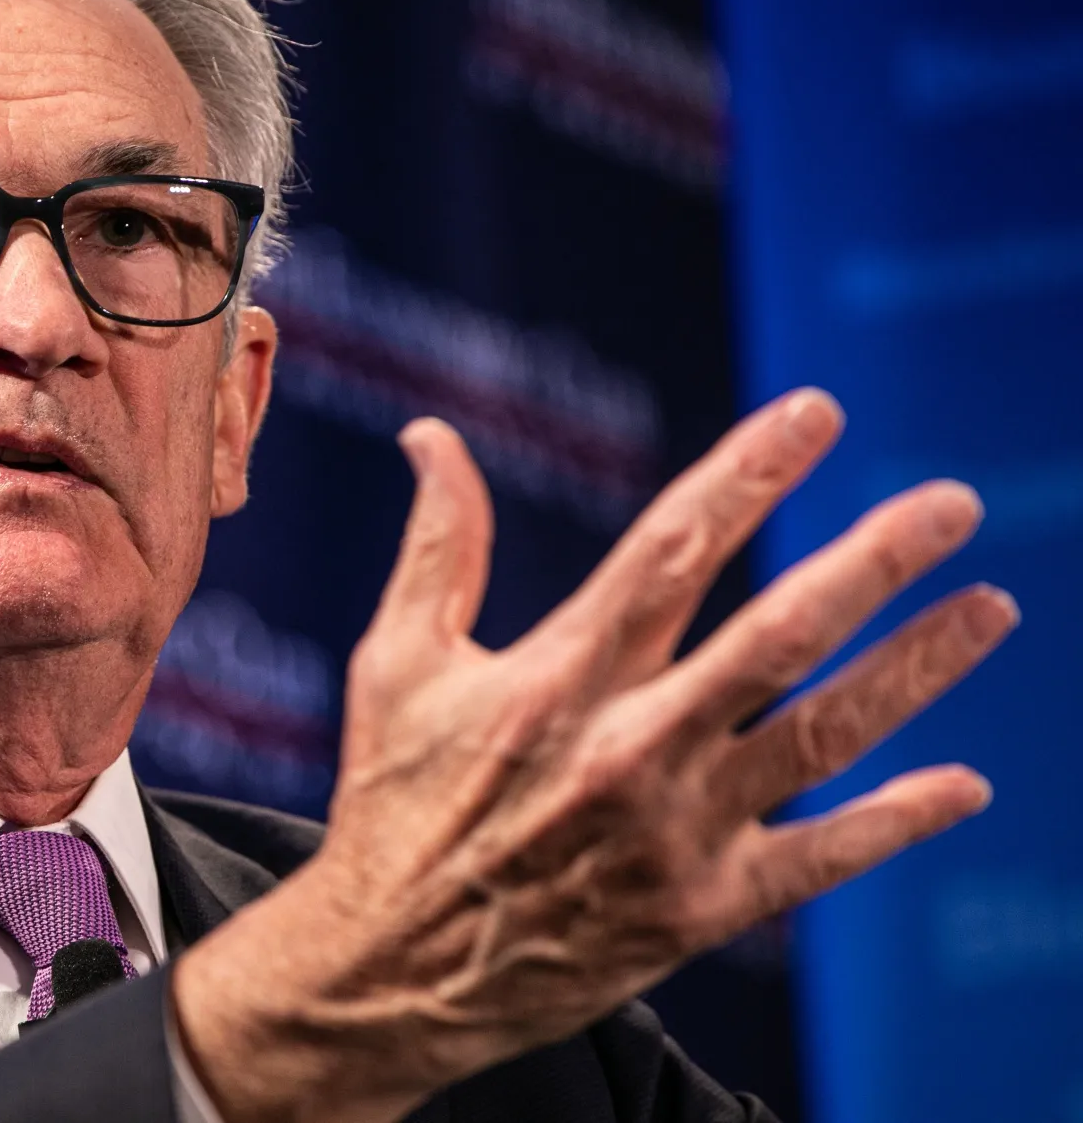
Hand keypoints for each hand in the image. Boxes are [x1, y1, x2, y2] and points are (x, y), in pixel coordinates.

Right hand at [173, 389, 1013, 1122]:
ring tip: (991, 608)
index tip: (816, 412)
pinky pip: (821, 858)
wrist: (391, 971)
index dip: (750, 472)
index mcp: (558, 676)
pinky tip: (964, 784)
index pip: (672, 549)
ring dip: (916, 667)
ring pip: (823, 736)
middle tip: (952, 504)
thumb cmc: (393, 803)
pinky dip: (896, 818)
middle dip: (873, 560)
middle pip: (778, 634)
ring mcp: (676, 831)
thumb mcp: (396, 665)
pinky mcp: (702, 910)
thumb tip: (433, 435)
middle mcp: (629, 746)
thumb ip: (436, 546)